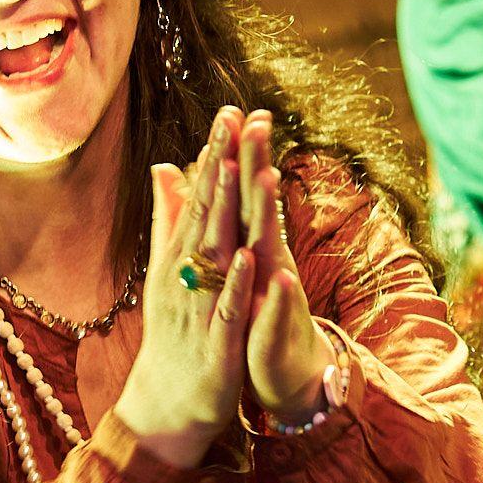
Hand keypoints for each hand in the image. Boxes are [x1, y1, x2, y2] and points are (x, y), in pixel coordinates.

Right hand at [116, 108, 256, 466]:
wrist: (165, 403)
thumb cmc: (174, 332)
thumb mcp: (169, 269)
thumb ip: (170, 219)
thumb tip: (166, 168)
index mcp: (179, 257)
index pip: (197, 197)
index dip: (213, 156)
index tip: (227, 113)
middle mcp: (184, 276)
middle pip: (203, 215)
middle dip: (218, 168)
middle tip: (231, 122)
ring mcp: (198, 308)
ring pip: (212, 255)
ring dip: (223, 215)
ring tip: (235, 172)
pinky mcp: (214, 343)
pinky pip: (225, 309)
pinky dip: (235, 284)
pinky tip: (247, 256)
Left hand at [236, 110, 335, 423]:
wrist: (280, 370)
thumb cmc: (250, 313)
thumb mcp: (231, 264)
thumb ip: (216, 219)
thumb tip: (202, 175)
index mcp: (248, 243)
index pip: (240, 192)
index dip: (237, 154)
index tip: (234, 111)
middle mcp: (265, 259)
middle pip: (259, 207)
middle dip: (257, 166)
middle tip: (257, 124)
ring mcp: (273, 291)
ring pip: (271, 249)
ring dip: (270, 216)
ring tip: (268, 180)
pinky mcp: (274, 328)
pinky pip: (277, 308)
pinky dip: (278, 292)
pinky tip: (280, 274)